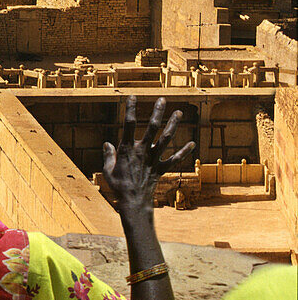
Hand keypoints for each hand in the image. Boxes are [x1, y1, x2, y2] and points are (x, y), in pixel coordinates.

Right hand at [103, 97, 194, 214]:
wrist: (134, 202)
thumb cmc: (118, 186)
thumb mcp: (108, 169)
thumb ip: (108, 155)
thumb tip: (107, 143)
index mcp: (127, 149)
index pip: (129, 124)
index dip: (131, 109)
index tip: (133, 97)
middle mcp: (143, 150)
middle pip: (152, 127)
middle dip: (157, 112)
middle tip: (163, 99)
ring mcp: (154, 159)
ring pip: (166, 139)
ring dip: (173, 125)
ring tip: (179, 113)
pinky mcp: (161, 169)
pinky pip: (174, 159)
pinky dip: (184, 152)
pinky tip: (192, 144)